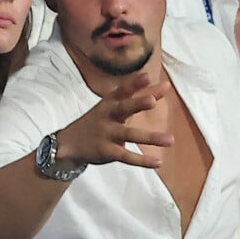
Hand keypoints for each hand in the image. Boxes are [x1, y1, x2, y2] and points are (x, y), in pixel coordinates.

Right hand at [57, 73, 173, 167]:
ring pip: (129, 134)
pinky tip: (158, 161)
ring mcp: (106, 134)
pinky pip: (126, 156)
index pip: (122, 91)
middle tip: (152, 100)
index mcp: (108, 103)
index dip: (133, 84)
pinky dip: (142, 160)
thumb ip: (139, 97)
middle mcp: (107, 116)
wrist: (69, 143)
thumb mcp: (113, 106)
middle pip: (122, 108)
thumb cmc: (99, 120)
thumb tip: (165, 86)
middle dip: (136, 104)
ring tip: (170, 140)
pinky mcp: (107, 151)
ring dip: (150, 137)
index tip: (147, 76)